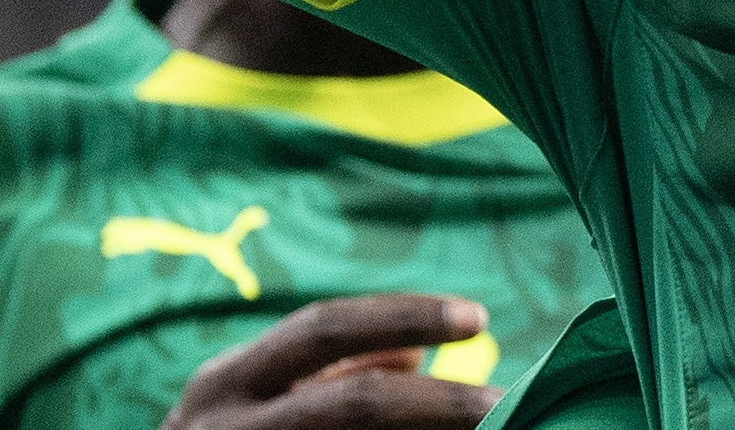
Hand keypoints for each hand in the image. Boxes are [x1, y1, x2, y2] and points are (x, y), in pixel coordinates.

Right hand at [158, 294, 494, 428]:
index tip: (477, 319)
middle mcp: (226, 429)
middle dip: (440, 402)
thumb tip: (411, 351)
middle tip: (508, 401)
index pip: (325, 328)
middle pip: (356, 403)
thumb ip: (326, 374)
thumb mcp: (251, 403)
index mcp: (227, 383)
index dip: (406, 315)